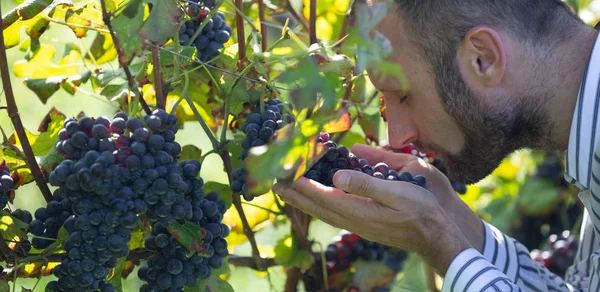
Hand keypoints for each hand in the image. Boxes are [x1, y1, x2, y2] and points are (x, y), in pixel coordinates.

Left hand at [272, 144, 472, 273]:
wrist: (436, 236)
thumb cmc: (421, 211)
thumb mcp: (397, 193)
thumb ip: (366, 185)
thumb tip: (337, 177)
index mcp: (359, 210)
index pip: (322, 195)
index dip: (302, 183)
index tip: (284, 172)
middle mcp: (354, 220)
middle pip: (317, 207)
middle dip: (295, 194)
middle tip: (274, 183)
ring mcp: (358, 225)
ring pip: (323, 212)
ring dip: (304, 201)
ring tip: (288, 191)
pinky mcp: (364, 225)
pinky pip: (333, 214)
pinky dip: (320, 205)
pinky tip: (319, 200)